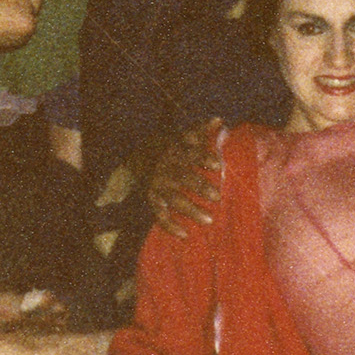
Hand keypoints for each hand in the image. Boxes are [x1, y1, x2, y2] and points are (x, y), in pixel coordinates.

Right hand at [146, 122, 225, 236]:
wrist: (136, 158)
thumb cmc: (168, 148)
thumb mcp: (181, 137)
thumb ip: (200, 131)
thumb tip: (219, 119)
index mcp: (174, 150)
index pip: (190, 153)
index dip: (203, 158)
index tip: (218, 165)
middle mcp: (166, 167)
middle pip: (184, 177)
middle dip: (200, 187)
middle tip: (218, 197)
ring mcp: (157, 184)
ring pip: (174, 198)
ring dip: (191, 209)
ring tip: (209, 220)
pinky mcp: (151, 198)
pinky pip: (159, 214)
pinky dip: (170, 225)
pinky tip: (185, 234)